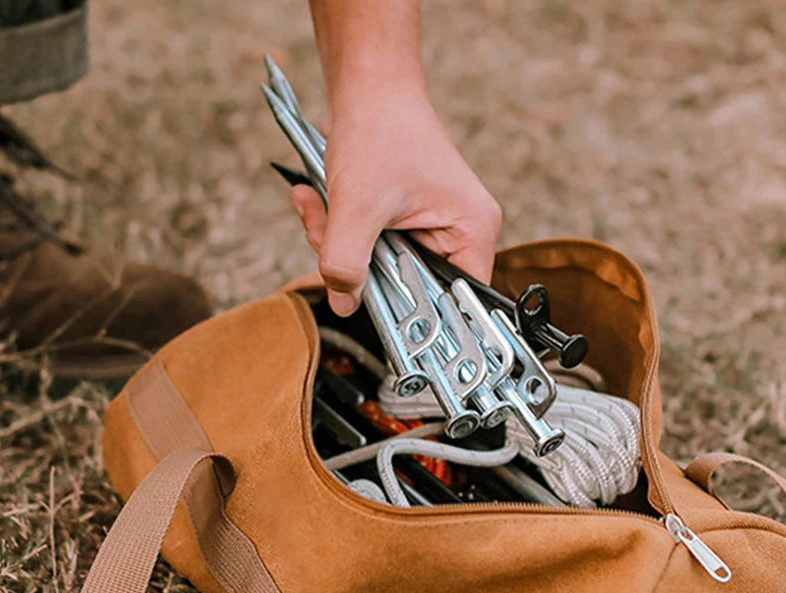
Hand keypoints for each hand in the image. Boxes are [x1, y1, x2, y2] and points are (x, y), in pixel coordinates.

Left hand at [291, 92, 501, 316]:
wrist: (366, 82)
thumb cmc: (379, 129)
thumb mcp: (358, 204)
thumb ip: (347, 261)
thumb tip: (344, 303)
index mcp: (472, 232)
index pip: (459, 303)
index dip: (421, 317)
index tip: (381, 314)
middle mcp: (459, 234)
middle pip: (413, 288)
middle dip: (361, 269)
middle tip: (327, 241)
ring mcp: (431, 227)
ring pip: (383, 268)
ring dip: (339, 246)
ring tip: (316, 209)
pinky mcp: (404, 220)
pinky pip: (369, 247)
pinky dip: (337, 230)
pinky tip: (313, 200)